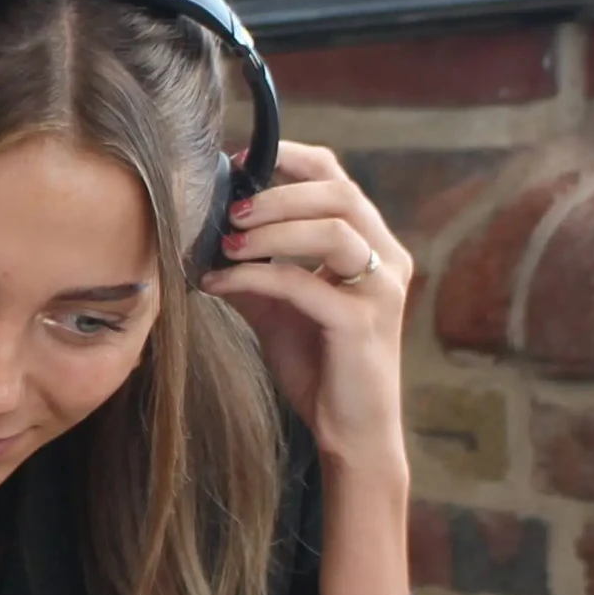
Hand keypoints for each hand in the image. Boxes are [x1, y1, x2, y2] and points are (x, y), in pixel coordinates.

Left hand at [202, 141, 414, 483]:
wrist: (351, 434)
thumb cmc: (321, 367)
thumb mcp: (280, 307)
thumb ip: (255, 268)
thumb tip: (204, 235)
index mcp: (375, 246)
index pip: (340, 179)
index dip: (292, 160)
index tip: (241, 162)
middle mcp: (389, 260)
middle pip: (339, 194)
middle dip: (278, 193)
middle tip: (230, 207)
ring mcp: (380, 291)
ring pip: (332, 230)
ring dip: (271, 229)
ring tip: (226, 242)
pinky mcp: (361, 324)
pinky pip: (303, 283)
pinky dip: (255, 276)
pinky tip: (218, 283)